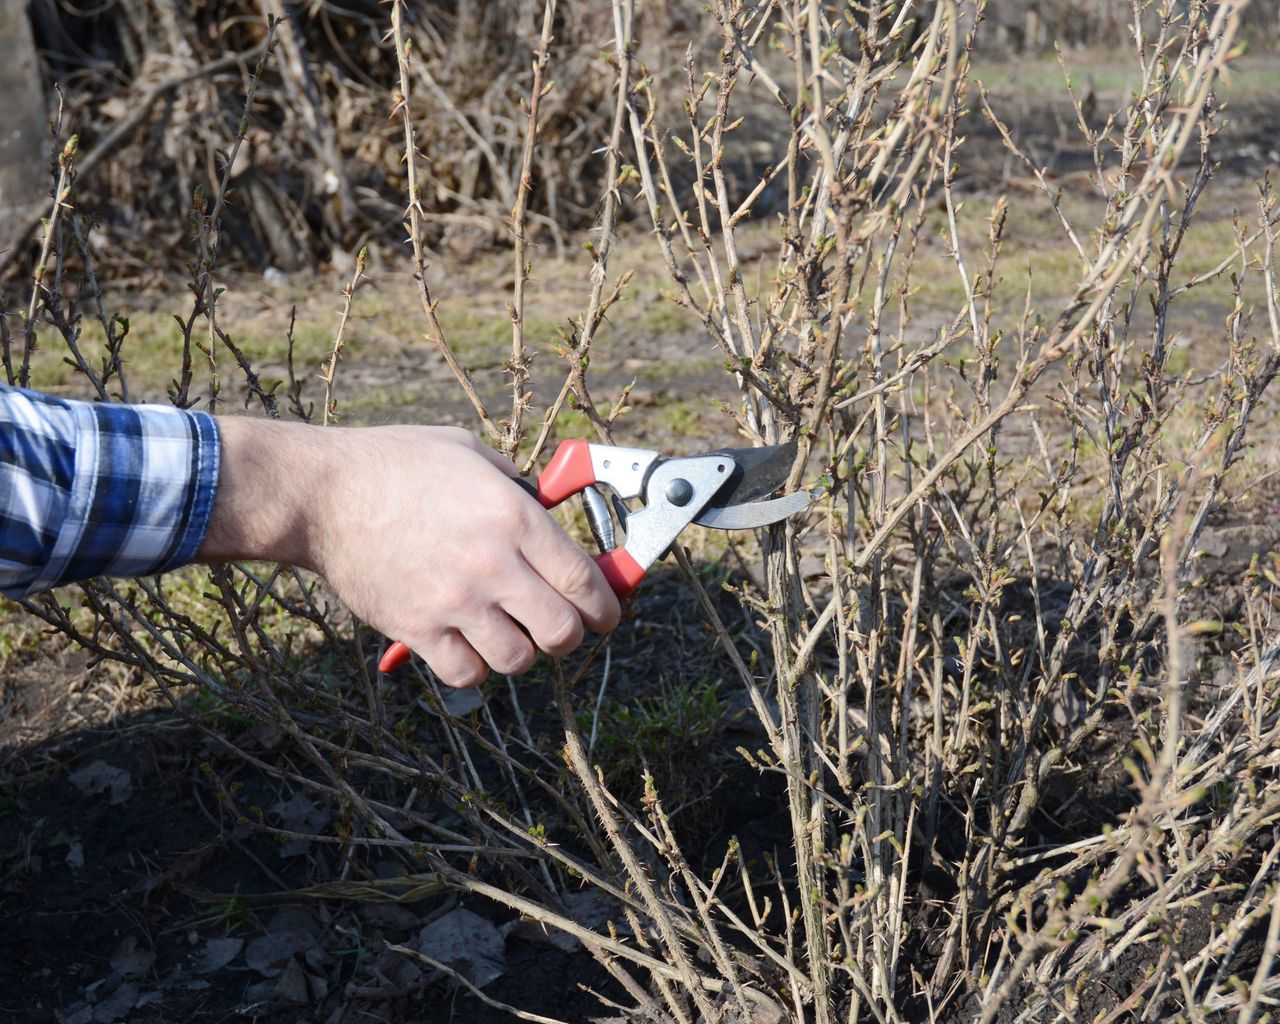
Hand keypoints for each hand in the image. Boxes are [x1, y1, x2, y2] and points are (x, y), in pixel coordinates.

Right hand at [199, 420, 620, 685]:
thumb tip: (546, 507)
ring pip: (518, 659)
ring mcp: (453, 601)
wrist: (321, 493)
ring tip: (509, 635)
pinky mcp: (415, 627)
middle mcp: (492, 564)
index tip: (605, 613)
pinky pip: (465, 673)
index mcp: (514, 516)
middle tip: (560, 629)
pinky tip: (467, 646)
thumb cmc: (395, 464)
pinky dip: (473, 667)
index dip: (604, 606)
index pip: (584, 580)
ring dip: (521, 652)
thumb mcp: (469, 453)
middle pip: (561, 630)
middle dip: (570, 635)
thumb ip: (515, 483)